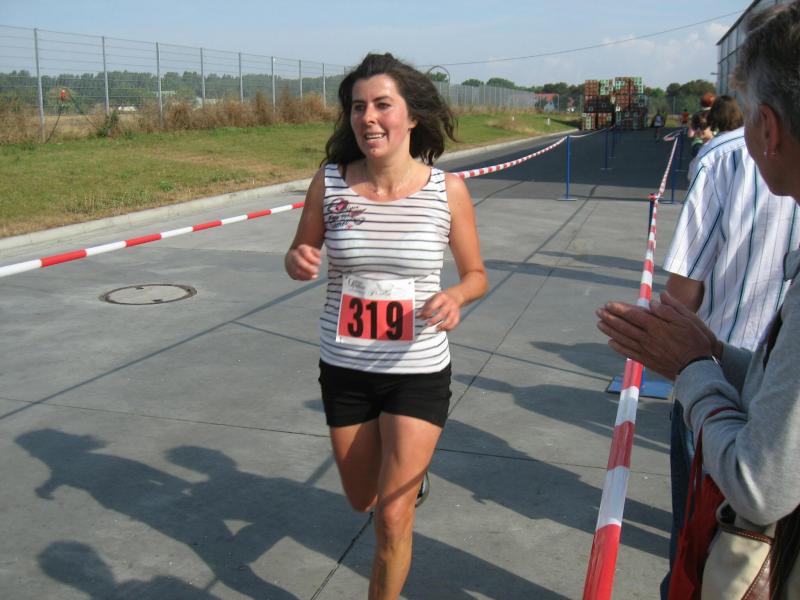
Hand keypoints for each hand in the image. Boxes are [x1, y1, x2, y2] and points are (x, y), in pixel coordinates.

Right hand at [285, 244, 320, 279]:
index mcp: (301, 248)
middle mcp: (293, 255)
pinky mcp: (289, 271)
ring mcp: (290, 263)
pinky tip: (310, 277)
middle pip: (299, 262)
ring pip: (297, 270)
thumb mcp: (314, 251)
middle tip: (316, 271)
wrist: (296, 256)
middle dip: (308, 268)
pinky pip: (296, 276)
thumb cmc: (308, 254)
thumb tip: (318, 260)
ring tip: (314, 276)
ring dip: (306, 274)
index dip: (313, 259)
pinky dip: (304, 278)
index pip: (305, 253)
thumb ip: (317, 254)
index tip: (319, 263)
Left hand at [418, 290, 461, 331]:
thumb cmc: (441, 298)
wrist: (455, 296)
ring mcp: (454, 309)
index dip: (427, 313)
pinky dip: (449, 328)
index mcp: (441, 297)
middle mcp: (449, 303)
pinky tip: (443, 329)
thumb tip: (418, 316)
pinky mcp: (457, 315)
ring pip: (450, 319)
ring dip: (443, 326)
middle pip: (442, 313)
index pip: (433, 306)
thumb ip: (425, 307)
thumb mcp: (432, 298)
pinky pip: (454, 323)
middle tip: (428, 324)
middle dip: (434, 320)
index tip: (422, 317)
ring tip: (436, 329)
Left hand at [596, 292, 713, 379]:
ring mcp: (646, 350)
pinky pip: (628, 353)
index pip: (633, 315)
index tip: (608, 304)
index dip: (619, 309)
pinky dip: (618, 347)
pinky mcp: (647, 360)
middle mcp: (648, 338)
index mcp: (657, 326)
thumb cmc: (694, 341)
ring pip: (623, 338)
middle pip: (624, 326)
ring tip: (599, 324)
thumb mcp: (687, 320)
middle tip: (598, 311)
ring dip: (610, 330)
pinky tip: (610, 342)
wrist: (696, 368)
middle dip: (610, 318)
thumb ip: (670, 309)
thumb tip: (653, 301)